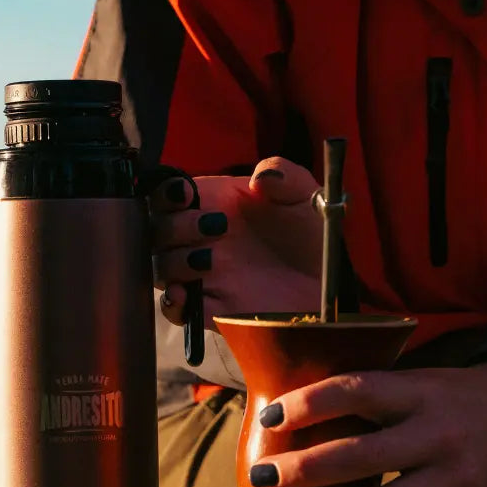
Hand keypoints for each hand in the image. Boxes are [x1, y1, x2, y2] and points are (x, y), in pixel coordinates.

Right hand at [149, 157, 323, 327]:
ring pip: (161, 267)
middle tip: (214, 227)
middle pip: (158, 230)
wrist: (328, 286)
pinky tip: (184, 295)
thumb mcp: (306, 196)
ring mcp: (203, 275)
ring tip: (207, 261)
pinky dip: (172, 304)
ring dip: (174, 262)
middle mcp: (201, 238)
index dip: (167, 193)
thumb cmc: (312, 236)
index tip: (186, 195)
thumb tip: (259, 178)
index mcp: (215, 203)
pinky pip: (175, 310)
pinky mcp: (211, 309)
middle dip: (174, 227)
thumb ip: (286, 176)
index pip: (169, 193)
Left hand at [252, 364, 486, 486]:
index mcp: (420, 393)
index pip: (356, 392)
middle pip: (361, 456)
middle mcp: (441, 434)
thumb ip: (364, 397)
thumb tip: (287, 419)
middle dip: (304, 469)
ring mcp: (459, 479)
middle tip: (262, 475)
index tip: (269, 418)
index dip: (308, 405)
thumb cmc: (445, 398)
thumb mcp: (412, 381)